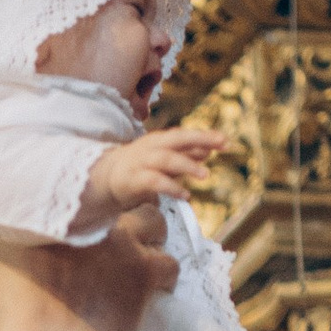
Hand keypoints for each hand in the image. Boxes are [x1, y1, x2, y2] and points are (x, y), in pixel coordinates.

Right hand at [0, 207, 177, 330]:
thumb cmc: (13, 306)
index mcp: (61, 216)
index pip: (83, 186)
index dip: (90, 195)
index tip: (86, 205)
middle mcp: (99, 224)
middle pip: (129, 198)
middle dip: (130, 207)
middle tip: (121, 225)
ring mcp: (128, 251)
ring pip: (159, 226)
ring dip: (153, 235)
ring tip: (141, 250)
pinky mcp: (145, 282)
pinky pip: (171, 267)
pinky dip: (166, 274)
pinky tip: (155, 283)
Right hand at [84, 128, 224, 215]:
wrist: (105, 178)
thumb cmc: (139, 167)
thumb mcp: (164, 159)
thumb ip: (184, 155)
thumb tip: (208, 150)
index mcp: (160, 140)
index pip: (185, 135)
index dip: (205, 137)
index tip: (225, 141)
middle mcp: (152, 147)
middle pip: (177, 139)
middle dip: (200, 139)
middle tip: (221, 143)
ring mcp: (141, 162)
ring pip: (166, 159)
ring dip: (187, 165)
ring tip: (206, 175)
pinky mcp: (133, 180)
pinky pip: (155, 181)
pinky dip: (171, 187)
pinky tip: (185, 195)